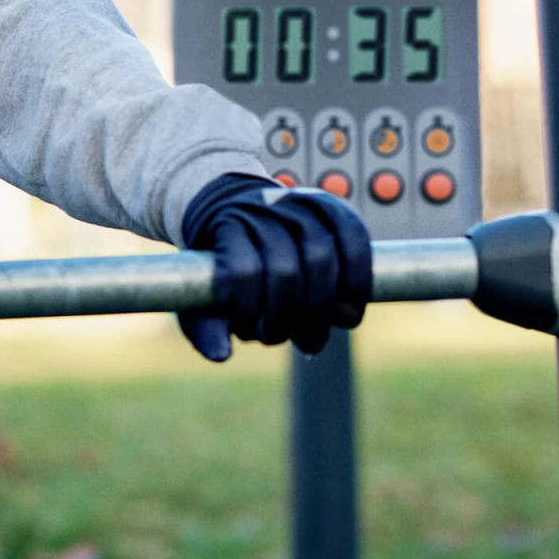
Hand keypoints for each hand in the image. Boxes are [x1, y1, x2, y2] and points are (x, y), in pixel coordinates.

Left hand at [176, 173, 371, 361]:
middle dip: (290, 318)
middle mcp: (263, 208)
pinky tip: (347, 315)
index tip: (252, 331)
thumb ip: (204, 324)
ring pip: (322, 259)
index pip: (242, 272)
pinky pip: (356, 244)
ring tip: (314, 338)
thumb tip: (221, 355)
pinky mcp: (333, 206)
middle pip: (285, 271)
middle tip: (292, 343)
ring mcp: (299, 203)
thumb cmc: (220, 261)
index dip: (250, 311)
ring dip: (323, 310)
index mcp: (226, 225)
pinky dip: (357, 284)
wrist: (235, 206)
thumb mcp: (201, 289)